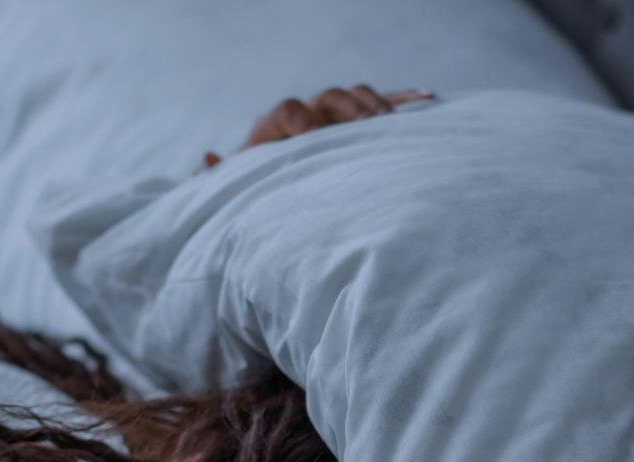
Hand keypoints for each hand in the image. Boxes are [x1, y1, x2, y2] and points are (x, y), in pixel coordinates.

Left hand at [201, 86, 432, 166]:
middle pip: (328, 96)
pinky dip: (403, 98)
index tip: (312, 139)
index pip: (288, 110)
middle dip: (346, 110)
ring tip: (390, 124)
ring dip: (374, 105)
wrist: (280, 189)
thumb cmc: (259, 193)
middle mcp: (308, 114)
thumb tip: (206, 156)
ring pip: (356, 96)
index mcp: (276, 127)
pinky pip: (383, 104)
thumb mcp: (238, 188)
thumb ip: (221, 176)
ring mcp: (335, 117)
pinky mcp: (359, 124)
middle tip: (364, 128)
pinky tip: (427, 98)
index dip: (300, 120)